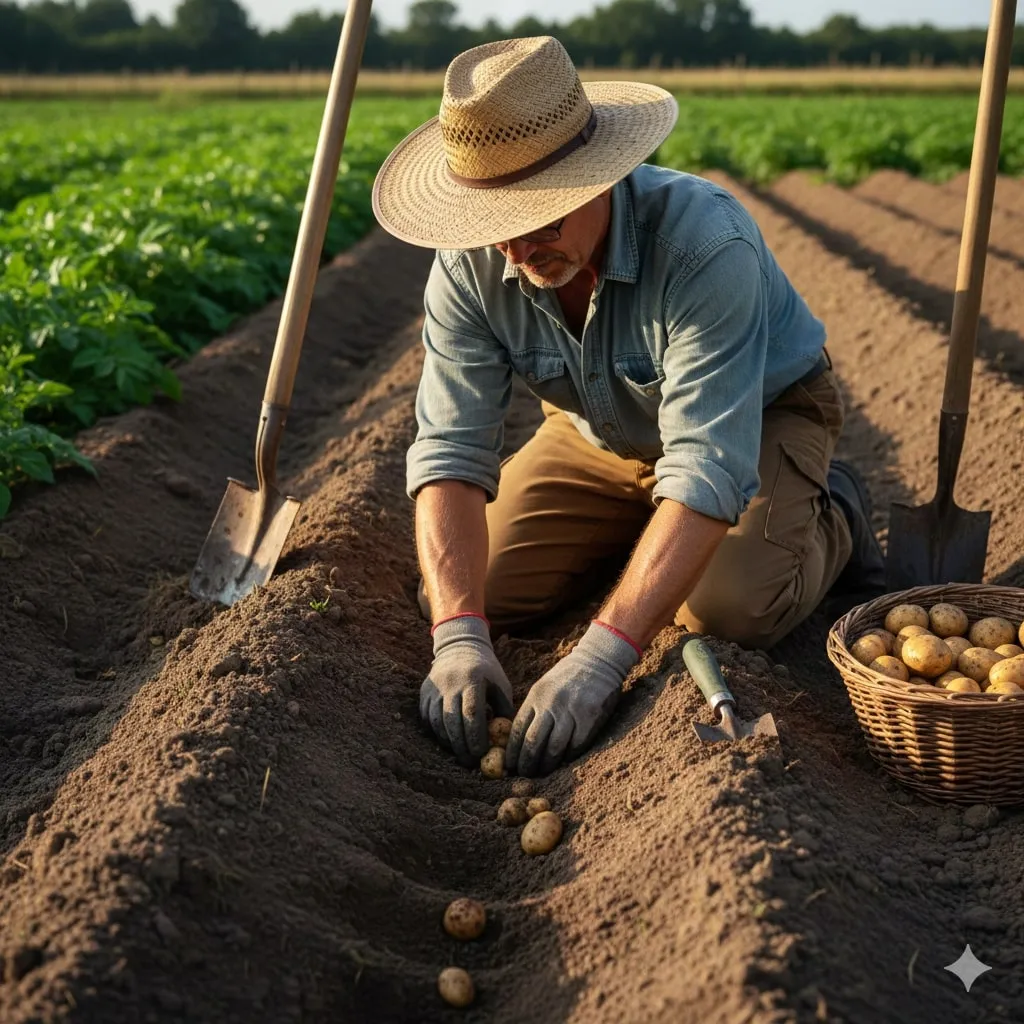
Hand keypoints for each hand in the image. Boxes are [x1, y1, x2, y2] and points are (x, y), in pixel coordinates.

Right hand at [420, 615, 514, 766]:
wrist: (460, 647)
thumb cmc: (486, 671)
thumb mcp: (500, 684)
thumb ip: (505, 709)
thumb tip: (508, 739)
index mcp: (473, 679)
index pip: (472, 713)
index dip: (476, 736)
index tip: (481, 753)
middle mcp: (450, 683)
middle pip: (452, 721)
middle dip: (461, 745)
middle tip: (469, 761)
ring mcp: (434, 687)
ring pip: (437, 722)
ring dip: (448, 741)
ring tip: (459, 753)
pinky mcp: (424, 693)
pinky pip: (428, 718)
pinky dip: (437, 732)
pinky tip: (449, 741)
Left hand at [505, 622, 639, 776]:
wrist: (598, 660)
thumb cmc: (568, 677)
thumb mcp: (544, 686)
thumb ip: (533, 709)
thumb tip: (519, 740)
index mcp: (536, 696)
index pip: (518, 729)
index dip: (512, 752)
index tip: (510, 765)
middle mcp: (551, 703)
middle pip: (532, 743)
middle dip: (526, 764)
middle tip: (525, 775)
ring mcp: (571, 710)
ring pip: (553, 748)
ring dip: (546, 765)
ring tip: (542, 773)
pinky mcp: (590, 717)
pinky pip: (575, 746)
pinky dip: (567, 758)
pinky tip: (563, 763)